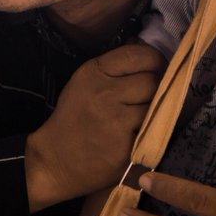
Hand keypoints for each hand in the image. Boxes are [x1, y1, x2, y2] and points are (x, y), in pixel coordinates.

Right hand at [25, 43, 164, 211]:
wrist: (56, 160)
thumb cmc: (74, 119)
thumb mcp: (85, 84)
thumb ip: (114, 70)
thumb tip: (149, 54)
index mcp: (93, 72)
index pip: (138, 55)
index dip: (155, 60)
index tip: (159, 69)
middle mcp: (104, 93)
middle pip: (152, 80)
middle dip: (158, 88)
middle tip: (154, 97)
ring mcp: (115, 120)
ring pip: (156, 106)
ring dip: (156, 111)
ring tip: (145, 116)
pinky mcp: (125, 145)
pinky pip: (152, 130)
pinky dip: (151, 132)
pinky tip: (139, 134)